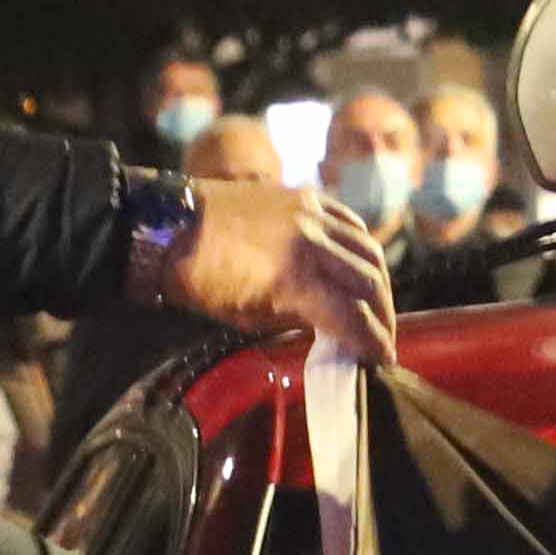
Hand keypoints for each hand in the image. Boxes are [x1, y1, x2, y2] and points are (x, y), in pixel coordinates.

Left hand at [165, 180, 395, 358]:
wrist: (169, 226)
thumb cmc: (200, 281)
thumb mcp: (248, 316)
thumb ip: (298, 319)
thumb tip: (335, 330)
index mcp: (292, 279)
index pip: (352, 316)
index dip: (373, 342)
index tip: (383, 358)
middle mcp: (311, 242)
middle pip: (370, 281)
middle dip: (384, 316)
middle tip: (385, 336)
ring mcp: (311, 213)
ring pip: (368, 249)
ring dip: (379, 281)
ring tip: (377, 303)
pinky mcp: (306, 196)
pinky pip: (350, 222)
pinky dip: (361, 246)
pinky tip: (360, 264)